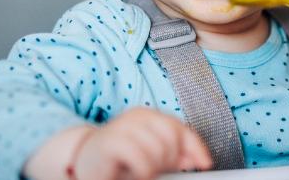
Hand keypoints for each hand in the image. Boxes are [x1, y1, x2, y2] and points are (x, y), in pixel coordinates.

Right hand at [72, 108, 211, 179]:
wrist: (83, 162)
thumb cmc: (119, 160)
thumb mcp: (151, 156)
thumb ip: (173, 154)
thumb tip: (197, 159)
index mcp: (149, 116)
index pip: (181, 128)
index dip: (196, 147)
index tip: (205, 164)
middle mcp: (137, 116)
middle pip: (172, 138)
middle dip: (170, 159)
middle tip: (157, 170)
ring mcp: (123, 126)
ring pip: (158, 149)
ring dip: (154, 168)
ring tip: (142, 172)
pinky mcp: (111, 142)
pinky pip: (142, 159)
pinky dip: (143, 171)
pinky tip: (136, 174)